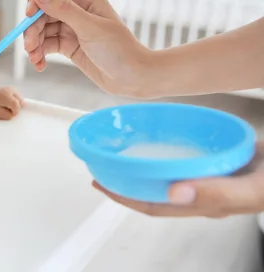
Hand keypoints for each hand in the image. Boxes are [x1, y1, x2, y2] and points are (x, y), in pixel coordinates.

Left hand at [0, 86, 23, 119]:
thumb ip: (7, 115)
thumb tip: (14, 114)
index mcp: (6, 96)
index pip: (17, 106)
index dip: (14, 112)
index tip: (9, 114)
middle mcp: (11, 91)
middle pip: (21, 101)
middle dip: (16, 108)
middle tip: (7, 110)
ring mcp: (12, 89)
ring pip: (20, 99)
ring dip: (16, 104)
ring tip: (7, 106)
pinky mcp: (12, 89)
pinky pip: (18, 97)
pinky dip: (15, 101)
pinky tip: (8, 103)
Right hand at [24, 0, 152, 97]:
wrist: (133, 79)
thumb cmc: (119, 50)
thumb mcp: (90, 28)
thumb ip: (64, 10)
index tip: (29, 12)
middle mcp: (77, 11)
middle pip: (43, 10)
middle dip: (33, 27)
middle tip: (29, 46)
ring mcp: (71, 28)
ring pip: (42, 29)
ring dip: (33, 43)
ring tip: (34, 59)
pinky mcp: (68, 46)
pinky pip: (46, 45)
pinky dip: (39, 54)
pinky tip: (39, 65)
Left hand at [93, 140, 263, 217]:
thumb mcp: (251, 188)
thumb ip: (216, 192)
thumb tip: (173, 194)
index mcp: (204, 204)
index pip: (152, 205)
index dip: (122, 197)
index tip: (98, 182)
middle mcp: (201, 194)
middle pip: (153, 193)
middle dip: (124, 183)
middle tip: (100, 166)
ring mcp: (208, 179)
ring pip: (165, 177)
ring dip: (140, 169)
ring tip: (121, 155)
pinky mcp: (215, 164)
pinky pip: (182, 162)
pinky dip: (164, 154)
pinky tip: (158, 141)